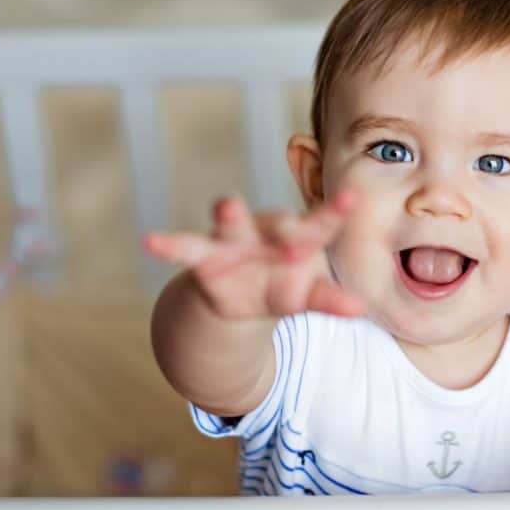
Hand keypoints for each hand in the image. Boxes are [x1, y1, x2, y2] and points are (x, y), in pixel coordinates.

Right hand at [142, 190, 364, 320]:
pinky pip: (185, 248)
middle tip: (296, 239)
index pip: (322, 227)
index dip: (335, 214)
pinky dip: (169, 245)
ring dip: (230, 214)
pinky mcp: (205, 257)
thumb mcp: (309, 294)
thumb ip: (330, 300)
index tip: (351, 200)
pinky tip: (150, 240)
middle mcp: (269, 232)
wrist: (244, 292)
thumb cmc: (287, 283)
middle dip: (288, 229)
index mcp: (301, 238)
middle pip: (280, 225)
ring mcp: (235, 240)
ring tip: (226, 204)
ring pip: (232, 223)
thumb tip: (360, 308)